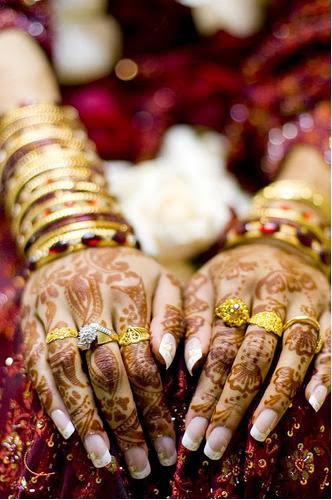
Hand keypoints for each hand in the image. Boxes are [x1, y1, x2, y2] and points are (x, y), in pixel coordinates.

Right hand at [21, 247, 183, 477]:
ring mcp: (58, 312)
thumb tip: (169, 359)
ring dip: (87, 417)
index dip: (155, 406)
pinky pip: (39, 362)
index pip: (143, 361)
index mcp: (129, 295)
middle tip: (141, 464)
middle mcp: (92, 303)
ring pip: (70, 370)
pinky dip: (51, 396)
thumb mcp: (163, 281)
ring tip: (105, 457)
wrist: (78, 244)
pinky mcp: (34, 322)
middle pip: (108, 370)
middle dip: (126, 422)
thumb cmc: (128, 271)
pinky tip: (67, 427)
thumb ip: (173, 316)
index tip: (167, 445)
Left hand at [182, 243, 329, 459]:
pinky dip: (325, 371)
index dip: (204, 389)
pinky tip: (314, 402)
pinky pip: (331, 342)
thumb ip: (193, 318)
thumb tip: (188, 363)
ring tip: (257, 433)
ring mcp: (304, 301)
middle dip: (233, 401)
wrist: (277, 244)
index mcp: (233, 286)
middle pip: (252, 352)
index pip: (218, 345)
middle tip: (216, 444)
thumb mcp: (203, 282)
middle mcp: (270, 293)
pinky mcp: (329, 310)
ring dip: (277, 393)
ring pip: (292, 350)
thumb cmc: (233, 272)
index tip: (192, 429)